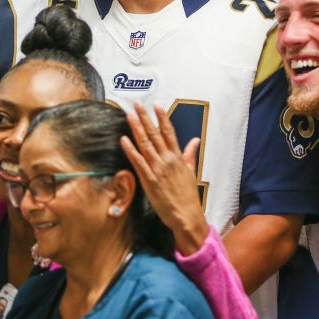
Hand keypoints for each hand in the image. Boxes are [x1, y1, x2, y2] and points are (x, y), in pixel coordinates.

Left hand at [121, 102, 208, 255]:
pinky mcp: (148, 179)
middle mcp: (167, 160)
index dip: (161, 117)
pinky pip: (138, 162)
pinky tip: (124, 139)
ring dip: (136, 129)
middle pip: (154, 134)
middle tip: (137, 104)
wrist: (185, 214)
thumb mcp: (191, 171)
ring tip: (129, 115)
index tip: (156, 105)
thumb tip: (194, 139)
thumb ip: (189, 154)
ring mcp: (157, 169)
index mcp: (177, 157)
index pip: (169, 132)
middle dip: (145, 118)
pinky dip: (130, 150)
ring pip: (145, 144)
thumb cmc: (188, 194)